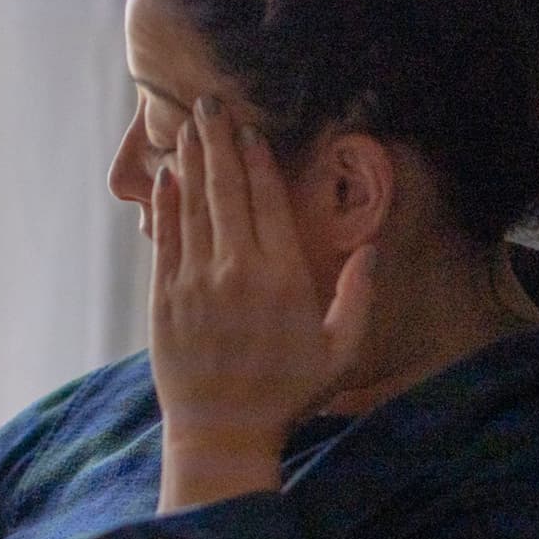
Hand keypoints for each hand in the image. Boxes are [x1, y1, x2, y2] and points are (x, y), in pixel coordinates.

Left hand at [149, 96, 375, 509]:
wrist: (223, 433)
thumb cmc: (287, 395)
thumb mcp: (340, 352)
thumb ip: (360, 297)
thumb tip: (373, 247)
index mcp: (284, 277)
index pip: (268, 201)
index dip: (256, 160)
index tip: (250, 129)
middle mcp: (237, 271)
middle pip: (227, 190)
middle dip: (218, 142)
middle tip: (210, 104)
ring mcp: (196, 283)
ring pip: (193, 206)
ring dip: (191, 162)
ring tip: (189, 126)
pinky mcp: (165, 299)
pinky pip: (165, 239)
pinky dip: (166, 204)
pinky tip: (168, 176)